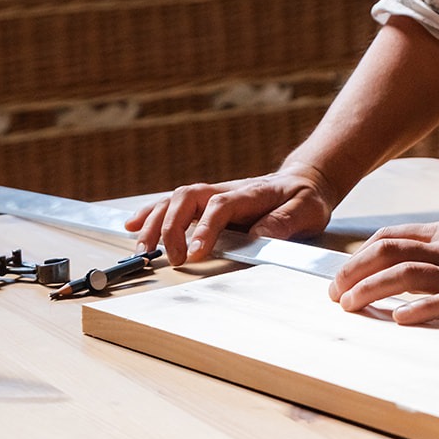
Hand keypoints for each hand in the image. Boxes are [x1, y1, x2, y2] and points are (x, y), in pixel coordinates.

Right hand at [125, 165, 335, 265]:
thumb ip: (284, 222)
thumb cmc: (305, 198)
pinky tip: (132, 226)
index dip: (205, 228)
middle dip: (172, 226)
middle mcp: (227, 190)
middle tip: (171, 258)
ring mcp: (214, 195)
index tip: (196, 254)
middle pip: (189, 197)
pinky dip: (150, 214)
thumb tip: (258, 237)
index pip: (221, 206)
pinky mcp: (207, 203)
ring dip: (155, 222)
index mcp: (251, 193)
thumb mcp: (307, 210)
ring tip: (142, 249)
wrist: (306, 180)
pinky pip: (173, 204)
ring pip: (175, 200)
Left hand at [329, 221, 438, 332]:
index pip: (391, 237)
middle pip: (388, 252)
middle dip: (353, 272)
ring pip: (406, 273)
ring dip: (371, 289)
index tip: (342, 275)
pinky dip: (418, 309)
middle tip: (334, 294)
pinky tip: (398, 319)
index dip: (359, 256)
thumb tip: (404, 261)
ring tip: (349, 306)